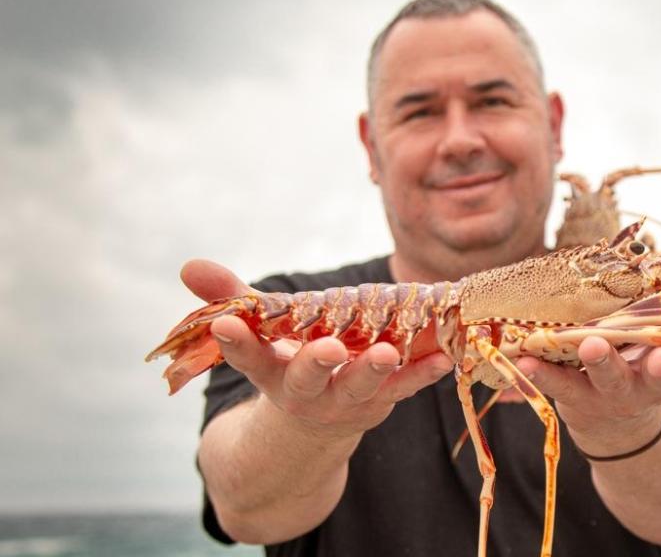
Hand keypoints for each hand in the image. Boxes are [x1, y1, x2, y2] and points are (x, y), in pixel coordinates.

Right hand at [180, 259, 452, 435]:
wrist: (316, 423)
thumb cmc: (286, 360)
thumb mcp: (258, 330)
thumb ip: (230, 296)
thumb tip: (188, 265)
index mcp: (269, 370)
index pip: (247, 355)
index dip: (236, 341)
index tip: (224, 323)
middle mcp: (305, 391)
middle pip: (308, 380)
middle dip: (315, 364)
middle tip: (326, 349)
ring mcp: (345, 399)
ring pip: (358, 387)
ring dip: (374, 370)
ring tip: (387, 352)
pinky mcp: (381, 400)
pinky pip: (404, 388)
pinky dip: (423, 374)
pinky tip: (443, 356)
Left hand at [515, 275, 660, 453]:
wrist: (616, 422)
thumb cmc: (656, 361)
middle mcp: (645, 380)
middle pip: (657, 374)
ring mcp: (608, 388)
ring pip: (607, 377)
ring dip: (601, 361)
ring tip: (591, 345)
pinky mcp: (572, 391)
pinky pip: (554, 382)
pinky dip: (538, 372)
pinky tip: (522, 358)